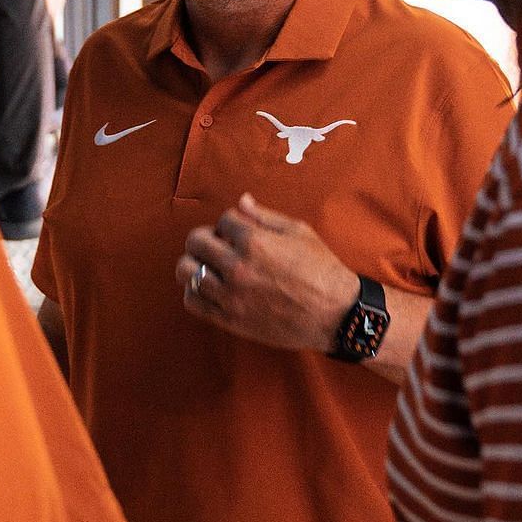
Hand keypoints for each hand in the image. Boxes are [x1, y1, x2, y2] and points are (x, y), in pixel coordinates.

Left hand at [175, 192, 358, 350]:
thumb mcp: (298, 232)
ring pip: (186, 270)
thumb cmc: (321, 269)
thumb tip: (241, 201)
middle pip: (196, 241)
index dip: (232, 223)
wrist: (335, 314)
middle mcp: (237, 267)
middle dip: (207, 237)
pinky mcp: (230, 319)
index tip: (241, 232)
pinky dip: (194, 290)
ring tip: (210, 264)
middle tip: (219, 245)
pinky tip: (208, 286)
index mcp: (254, 242)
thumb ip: (264, 216)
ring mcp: (231, 295)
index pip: (223, 219)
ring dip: (195, 262)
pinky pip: (193, 301)